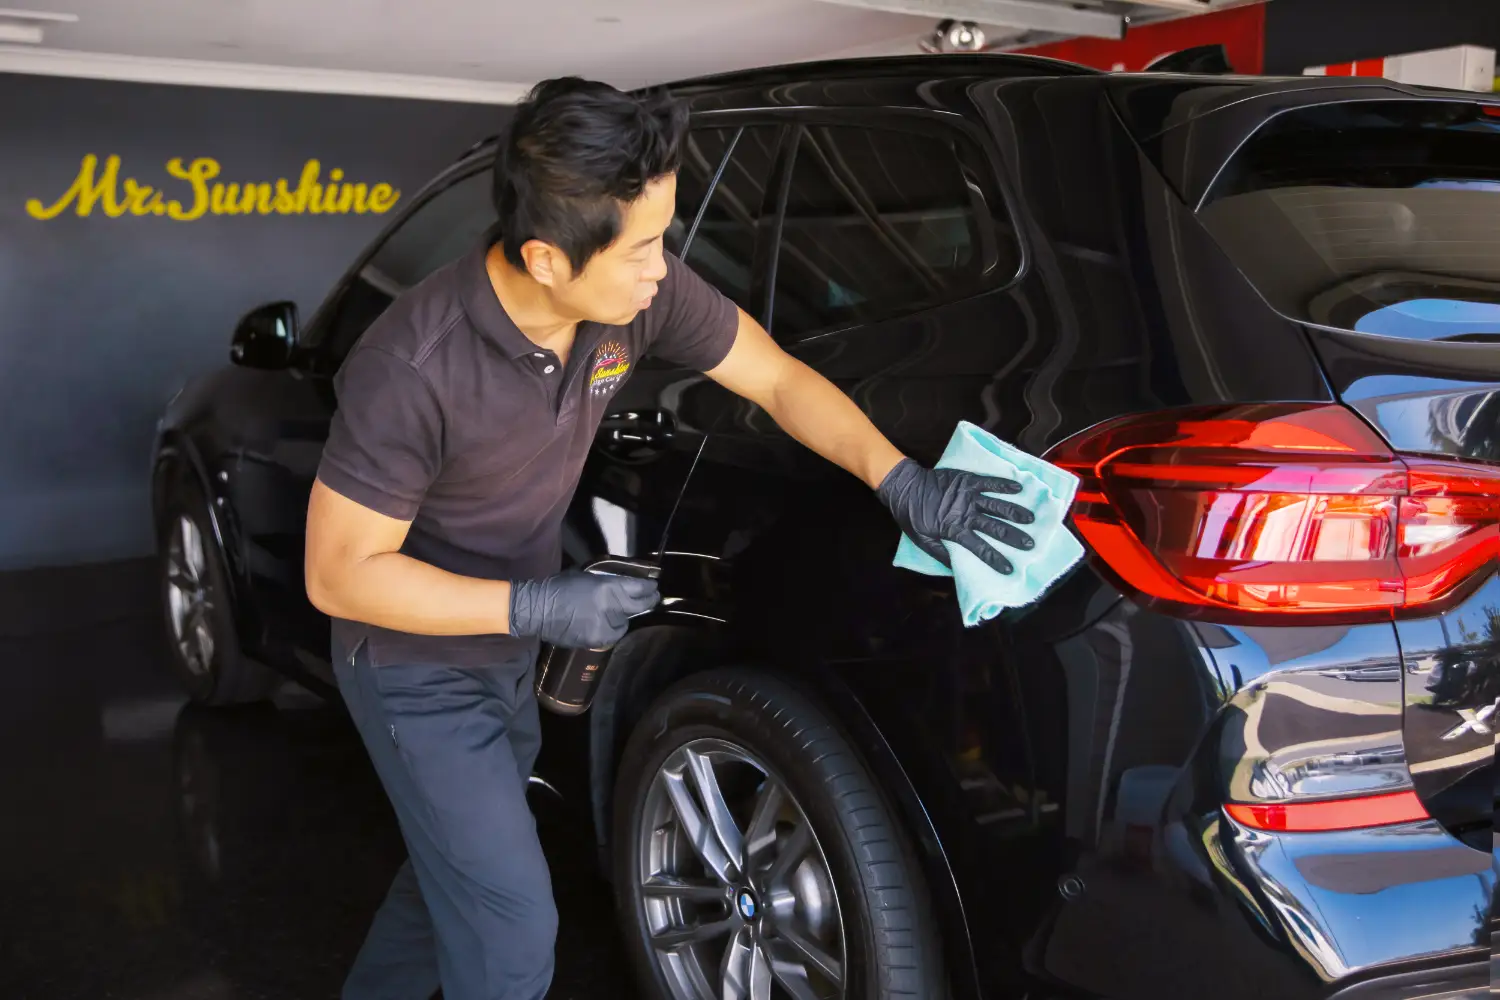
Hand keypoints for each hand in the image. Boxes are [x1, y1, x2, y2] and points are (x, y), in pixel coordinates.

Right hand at [508, 570, 660, 648]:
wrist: (537, 609)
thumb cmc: (559, 587)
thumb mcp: (587, 575)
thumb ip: (608, 581)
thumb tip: (624, 584)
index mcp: (606, 588)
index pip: (638, 589)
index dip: (649, 588)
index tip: (653, 586)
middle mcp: (610, 608)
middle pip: (639, 607)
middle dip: (648, 602)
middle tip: (653, 598)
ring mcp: (603, 627)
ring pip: (625, 624)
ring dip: (624, 618)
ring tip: (619, 612)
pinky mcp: (596, 641)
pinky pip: (612, 635)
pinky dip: (611, 629)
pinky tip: (606, 624)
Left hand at [876, 458, 1034, 573]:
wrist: (904, 486)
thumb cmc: (912, 515)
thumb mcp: (922, 541)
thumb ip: (941, 554)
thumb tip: (956, 570)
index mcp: (955, 530)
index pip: (979, 549)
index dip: (995, 559)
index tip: (1010, 570)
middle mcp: (965, 513)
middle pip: (994, 527)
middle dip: (1013, 537)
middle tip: (1030, 544)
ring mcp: (967, 495)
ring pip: (996, 505)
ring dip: (1014, 512)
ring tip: (1031, 518)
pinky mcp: (967, 479)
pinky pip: (988, 482)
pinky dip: (1003, 484)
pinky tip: (1018, 487)